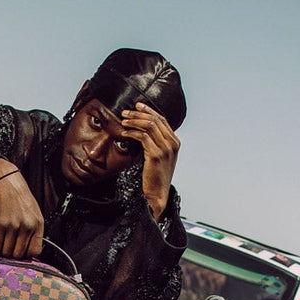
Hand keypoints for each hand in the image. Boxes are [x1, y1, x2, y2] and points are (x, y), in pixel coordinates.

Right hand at [0, 158, 43, 256]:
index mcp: (38, 224)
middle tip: (7, 249)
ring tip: (0, 244)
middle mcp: (27, 226)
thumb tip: (27, 247)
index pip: (35, 251)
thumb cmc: (17, 195)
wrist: (4, 180)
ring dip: (1, 251)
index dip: (26, 256)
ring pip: (6, 251)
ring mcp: (13, 226)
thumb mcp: (33, 211)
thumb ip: (33, 229)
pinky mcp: (0, 225)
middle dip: (11, 254)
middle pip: (19, 254)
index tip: (20, 253)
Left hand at [121, 103, 179, 219]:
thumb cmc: (155, 177)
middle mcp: (173, 143)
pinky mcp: (156, 155)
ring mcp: (166, 149)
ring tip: (123, 120)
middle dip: (139, 113)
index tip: (137, 105)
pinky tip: (125, 133)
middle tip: (126, 111)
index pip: (162, 120)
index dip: (149, 111)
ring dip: (134, 121)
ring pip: (150, 126)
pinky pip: (143, 137)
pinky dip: (133, 132)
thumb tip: (143, 131)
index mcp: (175, 142)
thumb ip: (156, 143)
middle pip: (156, 120)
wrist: (157, 194)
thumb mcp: (159, 157)